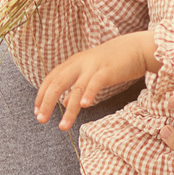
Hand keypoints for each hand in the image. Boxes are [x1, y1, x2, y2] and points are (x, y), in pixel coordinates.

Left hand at [33, 32, 158, 129]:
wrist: (136, 48)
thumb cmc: (113, 62)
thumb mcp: (89, 72)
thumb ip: (75, 85)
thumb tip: (62, 102)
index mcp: (73, 63)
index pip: (50, 79)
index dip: (41, 95)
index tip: (37, 112)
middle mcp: (79, 63)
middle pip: (57, 83)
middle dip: (47, 102)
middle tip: (41, 120)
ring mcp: (93, 66)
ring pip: (76, 88)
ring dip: (69, 109)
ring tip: (63, 126)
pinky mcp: (107, 70)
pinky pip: (95, 83)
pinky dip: (88, 94)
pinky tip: (84, 106)